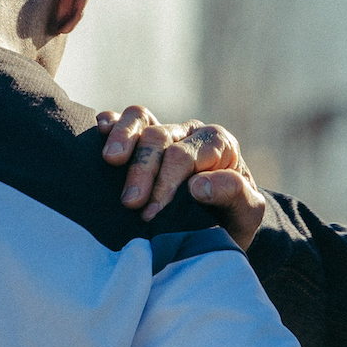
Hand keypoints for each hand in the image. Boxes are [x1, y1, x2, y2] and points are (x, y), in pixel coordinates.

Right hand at [97, 108, 267, 245]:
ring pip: (140, 118)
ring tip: (110, 161)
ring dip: (123, 138)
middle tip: (130, 204)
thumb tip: (198, 186)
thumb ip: (234, 194)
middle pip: (159, 137)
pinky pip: (123, 119)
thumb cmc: (231, 221)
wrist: (218, 227)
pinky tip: (99, 132)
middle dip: (142, 170)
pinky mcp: (140, 139)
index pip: (184, 155)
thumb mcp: (247, 213)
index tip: (152, 213)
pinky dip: (111, 123)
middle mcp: (189, 133)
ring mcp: (164, 133)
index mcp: (218, 144)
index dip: (165, 182)